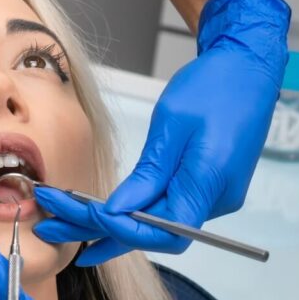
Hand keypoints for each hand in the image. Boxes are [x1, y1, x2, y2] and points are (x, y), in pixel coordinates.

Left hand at [34, 0, 290, 266]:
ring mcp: (211, 196)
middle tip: (51, 227)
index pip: (163, 231)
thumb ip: (148, 174)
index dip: (121, 230)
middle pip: (153, 233)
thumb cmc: (215, 86)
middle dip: (99, 232)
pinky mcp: (203, 187)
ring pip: (153, 224)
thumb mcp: (172, 125)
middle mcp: (214, 199)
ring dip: (107, 226)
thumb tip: (117, 212)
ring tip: (59, 224)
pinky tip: (95, 215)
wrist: (247, 66)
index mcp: (211, 184)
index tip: (82, 215)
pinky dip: (128, 212)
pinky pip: (162, 208)